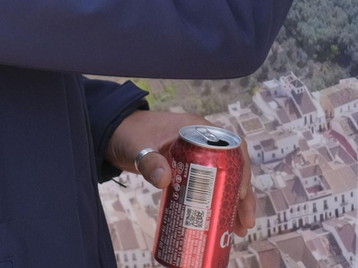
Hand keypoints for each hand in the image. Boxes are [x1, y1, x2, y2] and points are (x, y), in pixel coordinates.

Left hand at [106, 110, 254, 235]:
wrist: (114, 133)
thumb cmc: (130, 133)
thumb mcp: (140, 147)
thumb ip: (151, 162)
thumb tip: (166, 180)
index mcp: (199, 129)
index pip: (232, 146)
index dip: (242, 170)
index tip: (242, 193)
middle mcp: (203, 141)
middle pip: (233, 167)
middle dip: (242, 195)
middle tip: (243, 223)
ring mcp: (197, 155)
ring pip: (224, 178)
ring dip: (232, 201)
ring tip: (237, 229)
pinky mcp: (187, 169)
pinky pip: (208, 185)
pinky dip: (215, 201)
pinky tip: (217, 219)